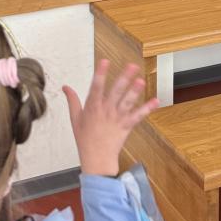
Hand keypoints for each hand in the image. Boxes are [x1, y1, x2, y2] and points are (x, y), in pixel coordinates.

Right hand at [63, 60, 157, 176]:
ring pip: (127, 103)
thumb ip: (72, 100)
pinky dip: (147, 109)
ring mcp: (117, 119)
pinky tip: (155, 101)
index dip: (100, 74)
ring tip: (141, 81)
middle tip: (132, 66)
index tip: (104, 61)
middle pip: (116, 92)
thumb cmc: (85, 139)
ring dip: (135, 92)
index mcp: (92, 107)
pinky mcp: (126, 126)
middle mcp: (106, 111)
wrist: (96, 160)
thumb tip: (65, 87)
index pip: (96, 87)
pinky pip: (138, 117)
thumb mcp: (75, 119)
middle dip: (124, 78)